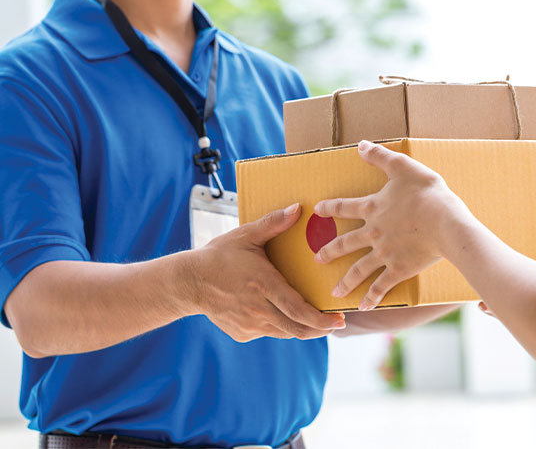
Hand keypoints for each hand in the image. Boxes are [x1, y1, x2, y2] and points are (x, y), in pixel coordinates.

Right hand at [188, 203, 345, 341]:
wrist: (188, 282)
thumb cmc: (219, 256)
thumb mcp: (246, 236)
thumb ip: (273, 223)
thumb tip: (298, 208)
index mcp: (263, 285)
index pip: (298, 310)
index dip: (321, 320)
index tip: (339, 320)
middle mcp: (258, 309)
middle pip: (297, 329)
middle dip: (320, 329)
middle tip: (336, 323)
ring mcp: (249, 325)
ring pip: (285, 333)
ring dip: (302, 328)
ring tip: (314, 318)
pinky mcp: (242, 333)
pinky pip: (269, 332)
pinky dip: (280, 325)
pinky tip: (282, 313)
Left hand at [314, 140, 473, 310]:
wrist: (445, 223)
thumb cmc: (427, 193)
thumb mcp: (403, 167)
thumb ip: (380, 157)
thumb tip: (360, 145)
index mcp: (372, 208)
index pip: (344, 207)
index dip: (329, 208)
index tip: (317, 211)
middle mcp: (372, 233)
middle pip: (345, 243)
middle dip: (330, 252)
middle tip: (317, 259)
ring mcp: (384, 254)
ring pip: (359, 269)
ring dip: (345, 281)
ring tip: (334, 292)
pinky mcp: (398, 270)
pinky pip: (381, 287)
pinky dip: (372, 298)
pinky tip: (363, 307)